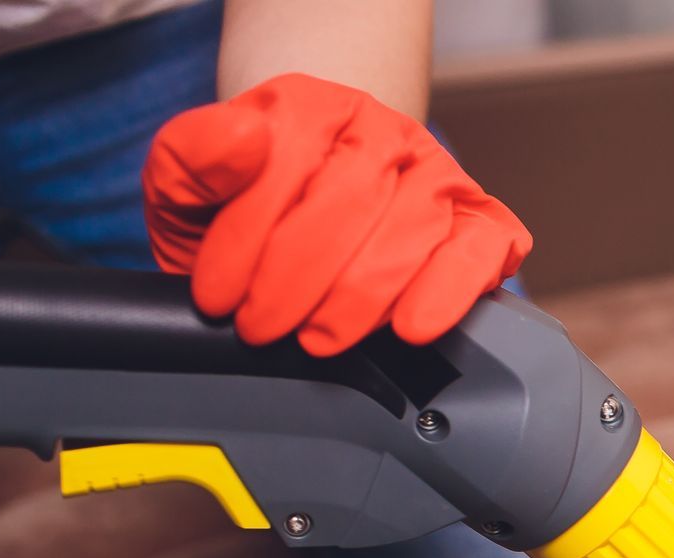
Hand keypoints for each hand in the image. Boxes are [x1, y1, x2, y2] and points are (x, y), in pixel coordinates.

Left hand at [143, 72, 530, 356]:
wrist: (305, 220)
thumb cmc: (247, 209)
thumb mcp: (190, 187)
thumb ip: (192, 157)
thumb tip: (243, 139)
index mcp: (313, 104)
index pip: (286, 161)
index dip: (246, 238)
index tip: (217, 296)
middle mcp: (386, 130)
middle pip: (353, 200)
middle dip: (297, 278)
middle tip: (262, 326)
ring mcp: (439, 175)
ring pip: (414, 230)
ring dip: (360, 297)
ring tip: (318, 337)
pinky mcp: (483, 222)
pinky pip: (479, 251)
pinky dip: (448, 292)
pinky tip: (410, 326)